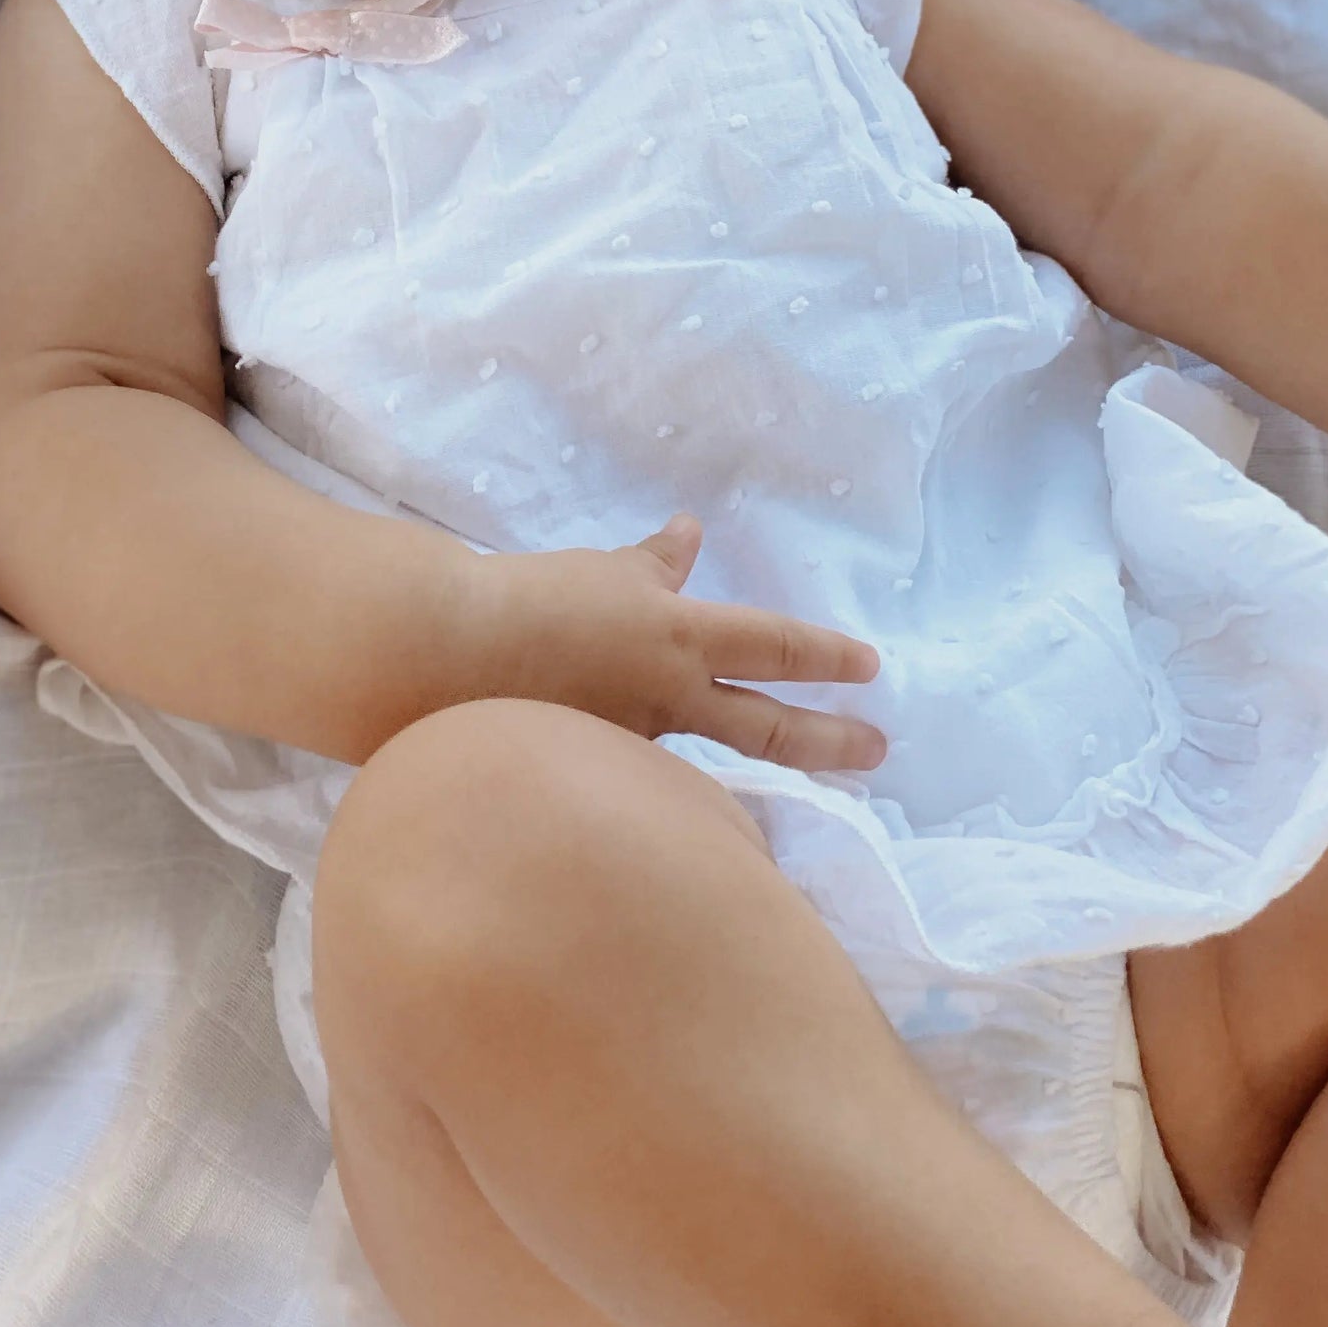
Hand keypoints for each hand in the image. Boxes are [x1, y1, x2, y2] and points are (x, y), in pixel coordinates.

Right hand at [457, 513, 886, 771]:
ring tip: (781, 788)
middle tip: (877, 751)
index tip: (872, 667)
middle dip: (830, 740)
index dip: (827, 655)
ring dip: (747, 774)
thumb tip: (689, 533)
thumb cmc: (531, 600)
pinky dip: (662, 783)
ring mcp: (637, 745)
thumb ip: (655, 564)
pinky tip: (656, 793)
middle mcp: (669, 699)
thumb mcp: (604, 570)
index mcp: (678, 637)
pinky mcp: (597, 772)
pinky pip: (647, 776)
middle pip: (768, 727)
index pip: (774, 645)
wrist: (450, 657)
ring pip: (709, 763)